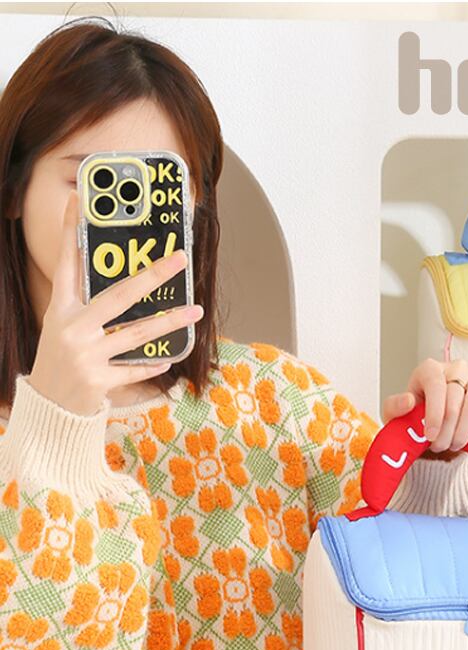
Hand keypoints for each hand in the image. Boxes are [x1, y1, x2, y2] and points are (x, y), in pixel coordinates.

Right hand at [28, 189, 203, 415]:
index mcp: (61, 308)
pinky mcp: (97, 380)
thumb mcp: (64, 326)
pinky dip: (154, 364)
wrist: (47, 408)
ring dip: (171, 321)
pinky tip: (170, 358)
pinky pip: (135, 368)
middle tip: (180, 259)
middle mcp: (72, 328)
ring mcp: (85, 355)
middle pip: (119, 295)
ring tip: (196, 311)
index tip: (81, 200)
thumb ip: (88, 305)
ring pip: (137, 333)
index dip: (72, 230)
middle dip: (153, 275)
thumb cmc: (62, 360)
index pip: (67, 263)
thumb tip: (128, 282)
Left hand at [381, 358, 467, 454]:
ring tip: (456, 444)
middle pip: (455, 397)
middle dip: (447, 428)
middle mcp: (455, 370)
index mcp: (430, 370)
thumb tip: (408, 401)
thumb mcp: (396, 416)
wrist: (430, 432)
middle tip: (438, 447)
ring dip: (466, 428)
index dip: (434, 412)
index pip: (436, 385)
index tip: (429, 435)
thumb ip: (394, 407)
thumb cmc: (414, 419)